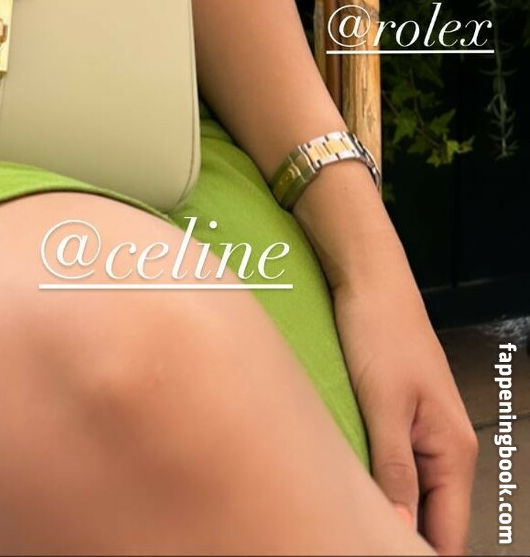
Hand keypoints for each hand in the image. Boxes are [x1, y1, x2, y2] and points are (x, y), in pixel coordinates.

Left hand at [332, 272, 477, 554]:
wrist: (370, 277)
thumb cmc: (379, 331)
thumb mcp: (383, 405)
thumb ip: (395, 471)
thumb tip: (400, 529)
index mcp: (454, 451)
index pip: (449, 535)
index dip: (416, 555)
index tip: (376, 556)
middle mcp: (449, 449)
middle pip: (435, 520)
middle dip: (401, 538)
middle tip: (354, 542)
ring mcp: (427, 434)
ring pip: (416, 496)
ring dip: (391, 513)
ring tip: (351, 525)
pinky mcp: (404, 420)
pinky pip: (401, 471)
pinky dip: (383, 487)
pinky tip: (355, 492)